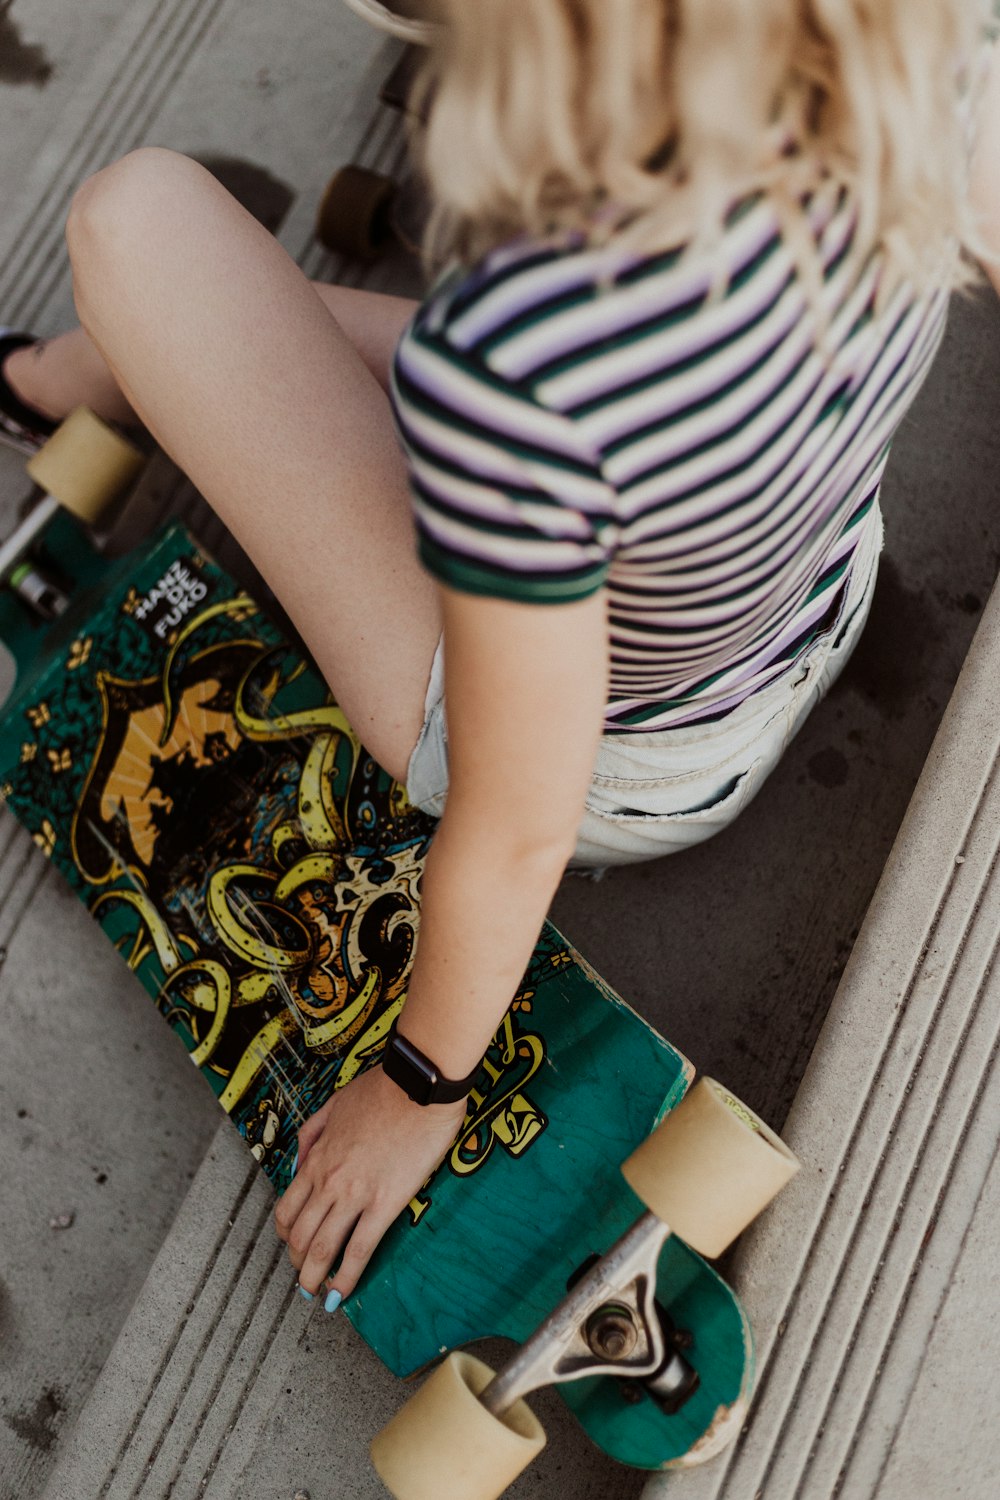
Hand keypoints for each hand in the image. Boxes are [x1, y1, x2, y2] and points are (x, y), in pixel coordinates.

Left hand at [274, 1064, 467, 1301]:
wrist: (417, 1085)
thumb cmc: (383, 1089)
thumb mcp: (333, 1104)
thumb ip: (311, 1135)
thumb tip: (298, 1163)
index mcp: (316, 1158)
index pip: (287, 1209)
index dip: (286, 1236)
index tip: (293, 1247)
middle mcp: (328, 1181)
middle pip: (300, 1236)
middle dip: (298, 1263)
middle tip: (305, 1276)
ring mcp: (354, 1195)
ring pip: (322, 1248)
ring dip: (314, 1278)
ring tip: (316, 1294)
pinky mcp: (384, 1203)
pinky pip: (360, 1249)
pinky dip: (347, 1277)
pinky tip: (343, 1293)